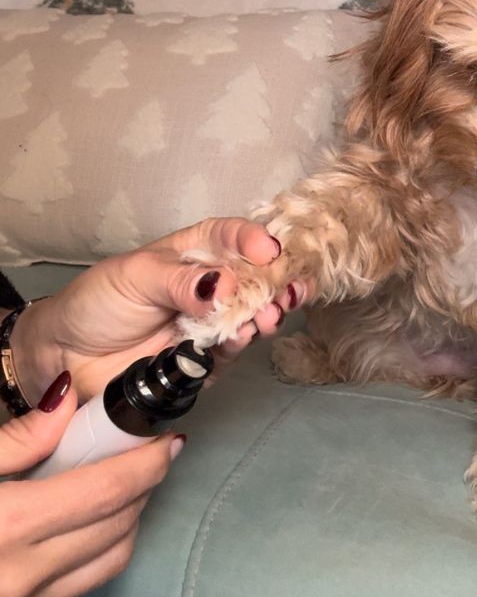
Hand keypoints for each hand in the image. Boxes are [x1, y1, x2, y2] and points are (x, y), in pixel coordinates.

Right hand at [0, 373, 183, 596]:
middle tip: (148, 450)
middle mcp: (20, 577)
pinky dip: (103, 546)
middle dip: (146, 482)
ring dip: (130, 515)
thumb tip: (67, 399)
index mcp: (5, 527)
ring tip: (124, 480)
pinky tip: (89, 519)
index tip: (167, 437)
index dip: (149, 460)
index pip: (109, 490)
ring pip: (113, 557)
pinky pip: (83, 582)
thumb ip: (16, 439)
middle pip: (120, 522)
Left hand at [10, 218, 308, 403]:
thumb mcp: (136, 276)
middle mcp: (212, 286)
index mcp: (196, 254)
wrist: (69, 356)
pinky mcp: (207, 359)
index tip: (269, 250)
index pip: (232, 238)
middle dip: (277, 284)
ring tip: (265, 318)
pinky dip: (241, 343)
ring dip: (265, 315)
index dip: (253, 240)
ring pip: (252, 316)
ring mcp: (213, 323)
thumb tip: (226, 286)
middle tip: (287, 292)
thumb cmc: (100, 301)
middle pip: (257, 280)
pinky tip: (242, 337)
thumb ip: (180, 281)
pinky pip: (232, 350)